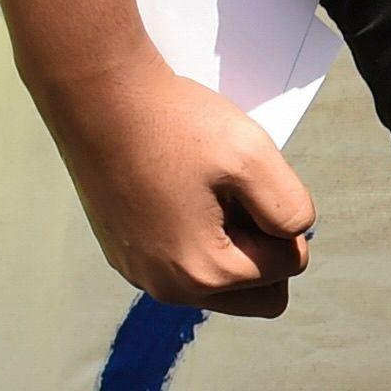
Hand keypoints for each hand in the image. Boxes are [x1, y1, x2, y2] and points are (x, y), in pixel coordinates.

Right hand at [41, 56, 314, 316]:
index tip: (252, 183)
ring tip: (209, 194)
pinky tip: (179, 192)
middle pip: (259, 294)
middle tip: (241, 198)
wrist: (98, 96)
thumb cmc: (175, 123)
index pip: (289, 265)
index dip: (285, 220)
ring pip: (221, 283)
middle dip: (264, 249)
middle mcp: (168, 288)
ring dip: (231, 245)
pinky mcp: (124, 254)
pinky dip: (195, 237)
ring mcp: (141, 274)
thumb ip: (292, 209)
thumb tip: (291, 236)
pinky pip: (182, 265)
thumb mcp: (255, 157)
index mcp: (204, 273)